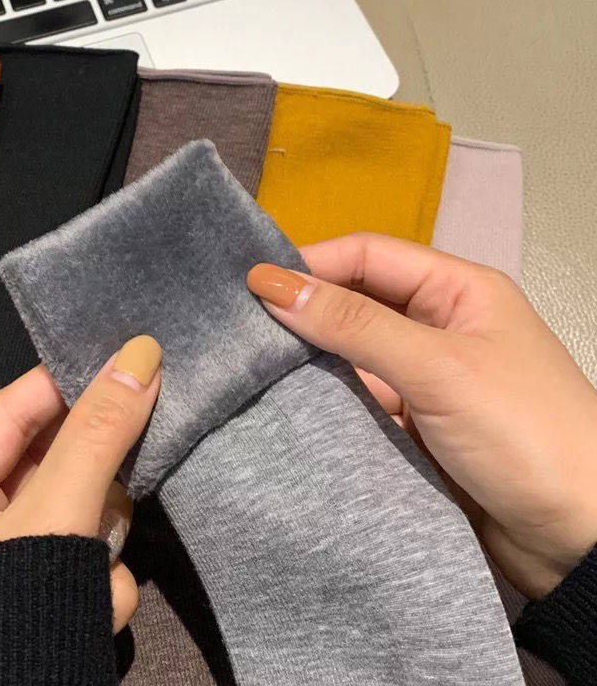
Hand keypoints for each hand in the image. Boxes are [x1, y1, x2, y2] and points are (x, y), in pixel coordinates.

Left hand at [0, 337, 161, 631]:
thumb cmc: (13, 618)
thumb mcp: (55, 518)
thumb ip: (97, 436)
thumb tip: (140, 352)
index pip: (10, 412)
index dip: (67, 380)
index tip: (126, 357)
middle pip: (51, 463)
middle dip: (93, 476)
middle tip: (138, 448)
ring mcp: (12, 567)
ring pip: (80, 513)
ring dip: (100, 540)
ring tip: (92, 569)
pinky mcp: (46, 600)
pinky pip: (86, 560)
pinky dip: (99, 582)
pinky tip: (93, 611)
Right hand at [247, 233, 596, 599]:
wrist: (581, 544)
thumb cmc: (520, 432)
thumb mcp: (437, 368)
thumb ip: (354, 325)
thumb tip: (269, 284)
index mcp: (458, 291)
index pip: (369, 256)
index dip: (311, 263)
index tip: (249, 284)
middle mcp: (438, 326)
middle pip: (356, 301)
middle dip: (303, 310)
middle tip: (237, 325)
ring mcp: (425, 379)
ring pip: (350, 354)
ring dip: (308, 359)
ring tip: (247, 364)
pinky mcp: (413, 427)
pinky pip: (357, 401)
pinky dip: (324, 402)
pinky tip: (281, 404)